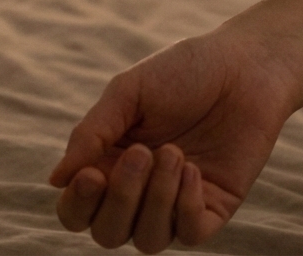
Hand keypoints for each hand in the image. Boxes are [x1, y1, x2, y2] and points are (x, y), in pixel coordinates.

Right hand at [49, 30, 296, 252]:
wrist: (247, 65)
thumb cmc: (184, 72)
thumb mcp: (129, 91)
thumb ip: (92, 134)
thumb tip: (56, 180)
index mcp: (110, 164)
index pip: (77, 210)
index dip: (78, 204)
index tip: (93, 174)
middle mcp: (140, 191)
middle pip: (108, 233)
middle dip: (121, 199)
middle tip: (143, 152)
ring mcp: (177, 202)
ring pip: (148, 240)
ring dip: (156, 199)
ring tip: (175, 153)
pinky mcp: (214, 207)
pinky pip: (189, 234)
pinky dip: (185, 206)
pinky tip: (194, 170)